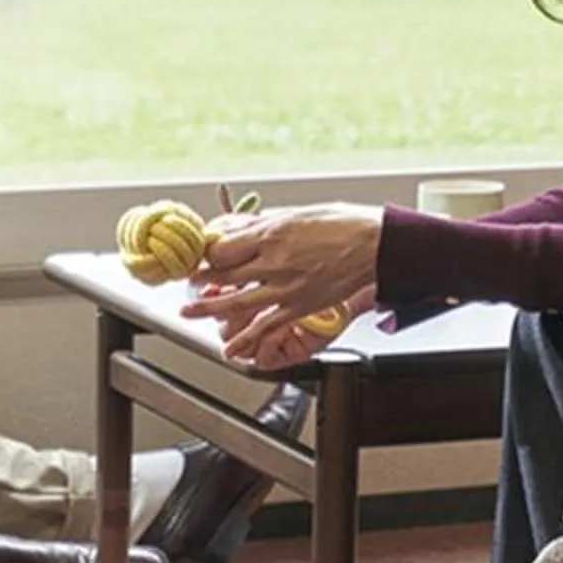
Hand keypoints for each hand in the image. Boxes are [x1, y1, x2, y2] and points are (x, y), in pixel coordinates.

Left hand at [180, 202, 383, 367]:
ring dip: (209, 310)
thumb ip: (262, 225)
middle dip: (201, 282)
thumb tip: (235, 228)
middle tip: (187, 283)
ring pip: (237, 304)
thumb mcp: (295, 213)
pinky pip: (266, 327)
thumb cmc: (341, 224)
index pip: (223, 249)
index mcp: (272, 235)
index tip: (199, 256)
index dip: (206, 255)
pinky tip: (230, 348)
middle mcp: (274, 263)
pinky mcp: (300, 307)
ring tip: (188, 313)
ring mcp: (286, 289)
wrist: (375, 245)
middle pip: (225, 276)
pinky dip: (246, 340)